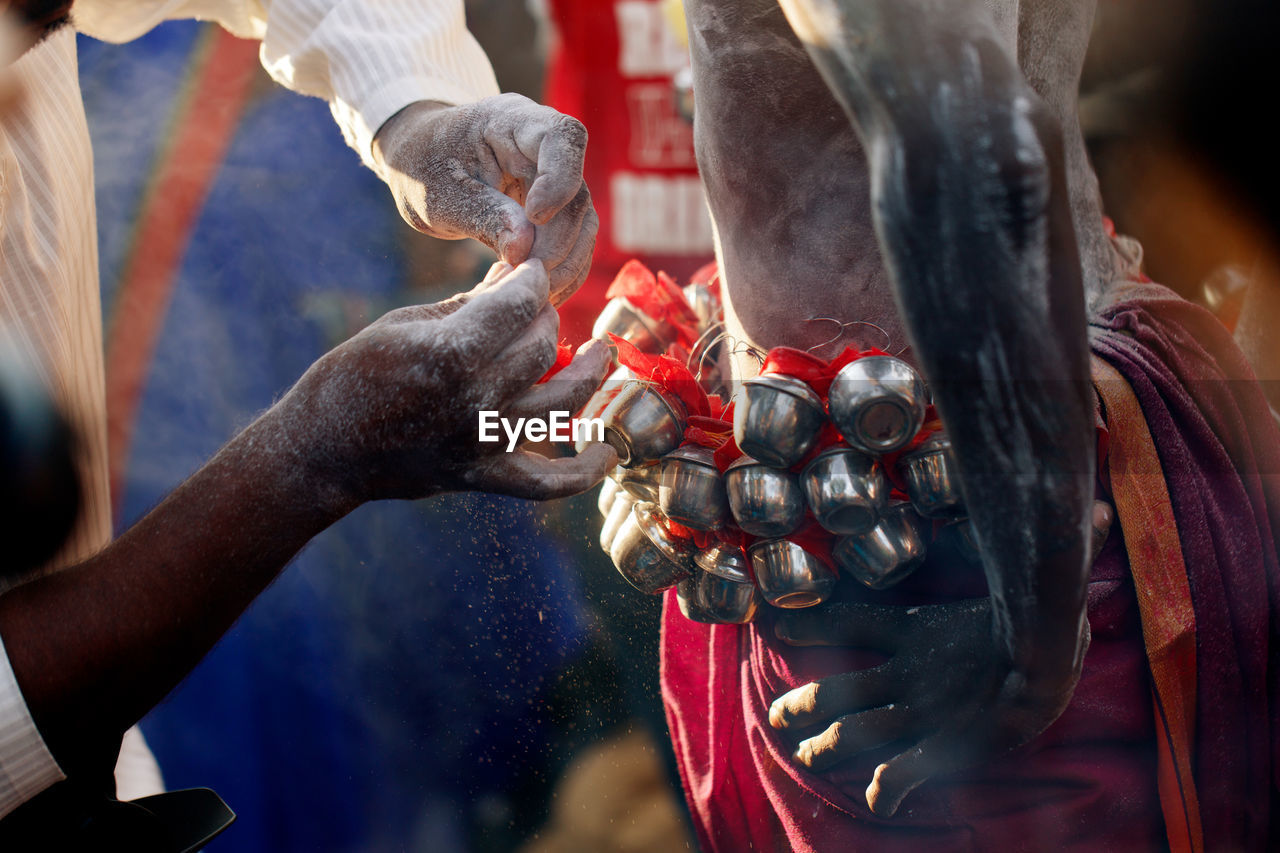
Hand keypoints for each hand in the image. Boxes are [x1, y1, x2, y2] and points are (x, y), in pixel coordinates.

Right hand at [271, 260, 615, 510]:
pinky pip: (548, 483)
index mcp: (451, 354)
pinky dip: (584, 472)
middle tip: (536, 309)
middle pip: (543, 345)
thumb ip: (470, 304)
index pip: (520, 304)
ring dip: (590, 373)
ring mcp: (485, 443)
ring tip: (601, 351)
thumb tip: (514, 273)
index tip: (528, 272)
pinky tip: (608, 451)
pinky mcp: (485, 478)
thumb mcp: (407, 323)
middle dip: (546, 316)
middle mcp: (476, 400)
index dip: (531, 280)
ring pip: (562, 403)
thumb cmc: (356, 375)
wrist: (325, 449)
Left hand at [372, 94, 597, 302]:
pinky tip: (541, 291)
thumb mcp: (439, 193)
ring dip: (566, 263)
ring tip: (535, 292)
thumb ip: (481, 216)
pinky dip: (563, 269)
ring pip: (583, 223)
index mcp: (512, 120)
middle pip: (576, 194)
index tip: (534, 218)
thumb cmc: (424, 166)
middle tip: (525, 277)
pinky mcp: (556, 208)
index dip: (559, 181)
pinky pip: (574, 240)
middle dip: (556, 243)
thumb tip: (522, 249)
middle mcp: (543, 146)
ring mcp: (553, 177)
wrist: (421, 162)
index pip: (562, 138)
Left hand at [768, 499, 1114, 816]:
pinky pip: (903, 773)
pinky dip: (886, 789)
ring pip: (856, 731)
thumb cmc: (1038, 614)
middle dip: (802, 704)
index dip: (808, 623)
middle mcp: (907, 673)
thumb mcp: (1020, 574)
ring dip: (825, 746)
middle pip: (839, 689)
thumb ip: (1033, 547)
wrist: (1048, 657)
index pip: (848, 620)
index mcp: (915, 629)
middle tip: (776, 716)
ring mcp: (921, 711)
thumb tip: (1101, 509)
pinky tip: (875, 801)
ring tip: (804, 755)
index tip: (773, 626)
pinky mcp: (943, 746)